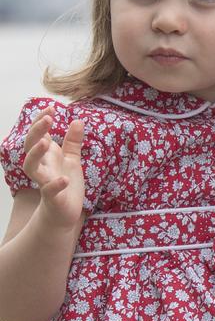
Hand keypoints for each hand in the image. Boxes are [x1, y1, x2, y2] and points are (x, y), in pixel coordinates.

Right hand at [23, 107, 84, 228]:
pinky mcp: (52, 198)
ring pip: (30, 166)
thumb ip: (73, 142)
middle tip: (48, 118)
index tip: (51, 108)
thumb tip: (77, 120)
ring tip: (47, 142)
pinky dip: (55, 184)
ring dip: (36, 153)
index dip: (41, 120)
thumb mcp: (72, 160)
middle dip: (37, 131)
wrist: (64, 213)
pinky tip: (64, 179)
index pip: (38, 134)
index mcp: (47, 156)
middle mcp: (42, 166)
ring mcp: (45, 181)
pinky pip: (48, 190)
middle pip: (30, 145)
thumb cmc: (66, 185)